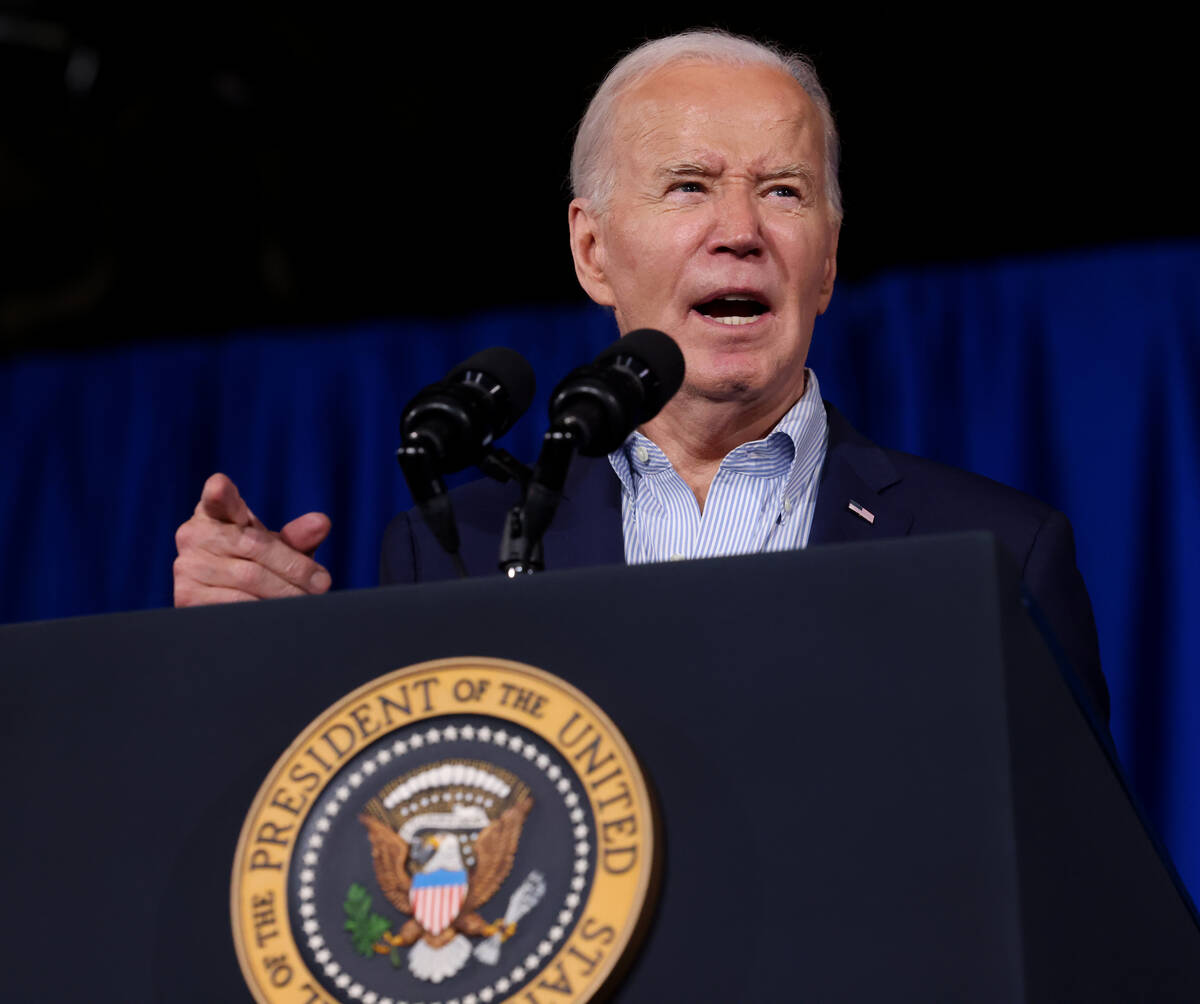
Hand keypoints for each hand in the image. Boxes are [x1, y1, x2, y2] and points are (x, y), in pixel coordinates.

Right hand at [173, 473, 331, 606]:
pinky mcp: (186, 596)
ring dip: (285, 592)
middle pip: (253, 545)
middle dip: (293, 567)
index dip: (218, 492)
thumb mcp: (278, 547)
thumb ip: (298, 536)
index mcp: (215, 511)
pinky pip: (234, 604)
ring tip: (308, 601)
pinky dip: (263, 610)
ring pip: (248, 577)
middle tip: (322, 583)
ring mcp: (186, 566)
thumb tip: (322, 523)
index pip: (216, 497)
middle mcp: (193, 534)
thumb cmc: (258, 564)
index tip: (219, 487)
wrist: (231, 603)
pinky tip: (280, 614)